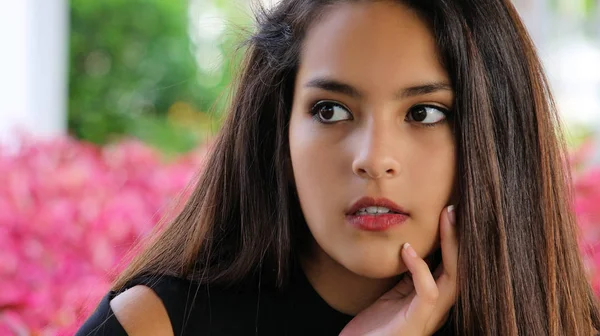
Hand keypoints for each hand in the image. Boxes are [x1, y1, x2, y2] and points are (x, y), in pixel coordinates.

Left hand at [339, 205, 457, 335]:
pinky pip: (428, 292)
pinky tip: (407, 250)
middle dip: (459, 236)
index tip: (450, 211)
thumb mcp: (392, 294)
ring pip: (453, 276)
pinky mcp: (417, 321)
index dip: (454, 238)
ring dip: (451, 246)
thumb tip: (408, 246)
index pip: (451, 263)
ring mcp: (430, 315)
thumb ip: (406, 276)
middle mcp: (437, 306)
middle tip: (453, 208)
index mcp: (432, 297)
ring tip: (446, 218)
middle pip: (460, 266)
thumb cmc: (374, 328)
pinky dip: (420, 268)